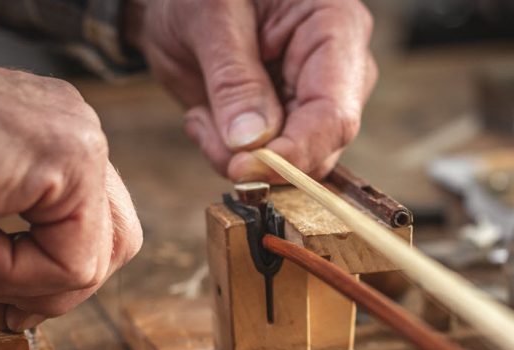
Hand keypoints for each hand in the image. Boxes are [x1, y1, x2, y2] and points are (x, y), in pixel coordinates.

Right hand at [0, 35, 141, 330]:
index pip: (98, 231)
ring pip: (96, 263)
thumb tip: (16, 319)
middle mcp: (77, 133)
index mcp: (54, 142)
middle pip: (117, 248)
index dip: (53, 279)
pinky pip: (72, 264)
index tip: (2, 300)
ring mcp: (80, 140)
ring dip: (24, 284)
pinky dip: (9, 273)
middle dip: (54, 290)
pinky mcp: (72, 158)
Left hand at [139, 0, 376, 180]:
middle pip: (320, 148)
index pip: (334, 114)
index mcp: (336, 28)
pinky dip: (227, 153)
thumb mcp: (210, 17)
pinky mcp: (287, 126)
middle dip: (261, 158)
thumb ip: (234, 79)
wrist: (177, 1)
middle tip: (204, 128)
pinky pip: (266, 164)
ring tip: (200, 113)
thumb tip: (253, 142)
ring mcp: (313, 104)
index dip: (294, 152)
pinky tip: (205, 116)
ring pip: (292, 165)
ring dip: (236, 155)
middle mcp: (337, 73)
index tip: (244, 169)